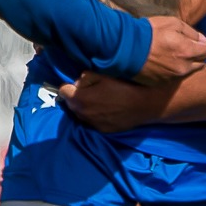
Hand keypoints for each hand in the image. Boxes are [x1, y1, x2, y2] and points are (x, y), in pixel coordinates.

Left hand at [60, 73, 177, 130]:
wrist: (143, 105)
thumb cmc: (123, 87)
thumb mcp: (102, 75)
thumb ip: (85, 77)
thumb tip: (78, 82)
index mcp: (80, 99)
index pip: (62, 91)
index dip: (69, 85)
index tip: (78, 83)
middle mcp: (82, 114)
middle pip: (71, 104)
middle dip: (76, 96)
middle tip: (89, 90)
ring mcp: (92, 124)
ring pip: (81, 114)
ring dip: (85, 107)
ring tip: (99, 100)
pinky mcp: (102, 130)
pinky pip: (92, 121)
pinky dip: (95, 115)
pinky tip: (107, 109)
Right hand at [133, 16, 205, 83]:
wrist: (126, 48)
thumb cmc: (150, 32)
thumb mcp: (173, 23)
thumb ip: (191, 32)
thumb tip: (201, 40)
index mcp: (187, 52)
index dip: (203, 44)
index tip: (196, 41)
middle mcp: (183, 68)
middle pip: (201, 64)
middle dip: (197, 55)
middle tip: (185, 47)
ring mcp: (172, 78)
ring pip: (188, 72)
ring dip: (185, 64)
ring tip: (173, 55)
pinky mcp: (161, 83)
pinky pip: (174, 78)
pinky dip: (173, 71)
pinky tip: (163, 63)